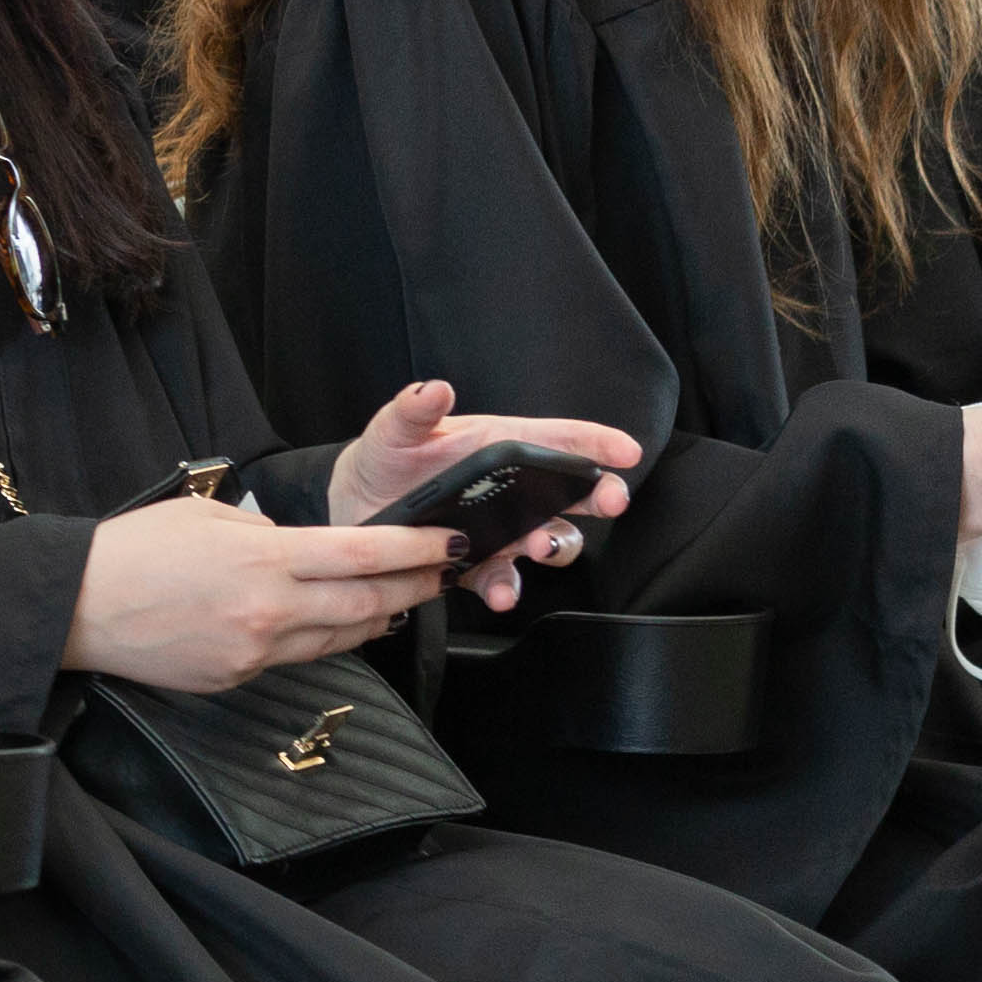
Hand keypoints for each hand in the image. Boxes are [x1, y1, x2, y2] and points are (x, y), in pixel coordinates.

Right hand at [65, 496, 456, 690]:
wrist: (78, 606)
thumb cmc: (132, 549)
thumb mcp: (202, 516)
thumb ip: (260, 532)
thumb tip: (294, 548)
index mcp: (262, 558)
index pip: (362, 554)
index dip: (414, 551)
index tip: (448, 542)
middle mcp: (270, 609)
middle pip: (368, 601)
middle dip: (414, 587)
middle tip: (443, 574)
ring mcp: (256, 650)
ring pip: (341, 635)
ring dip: (377, 615)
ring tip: (400, 599)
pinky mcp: (238, 677)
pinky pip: (297, 656)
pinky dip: (324, 637)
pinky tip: (334, 625)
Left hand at [318, 384, 638, 607]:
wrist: (354, 502)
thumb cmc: (387, 455)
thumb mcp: (394, 429)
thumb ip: (412, 409)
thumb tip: (433, 389)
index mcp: (501, 447)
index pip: (559, 440)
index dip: (597, 442)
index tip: (627, 450)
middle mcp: (513, 492)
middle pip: (571, 495)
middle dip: (598, 497)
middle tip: (609, 500)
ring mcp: (501, 531)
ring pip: (549, 542)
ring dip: (554, 546)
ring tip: (540, 547)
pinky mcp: (477, 565)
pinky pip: (502, 579)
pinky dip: (505, 588)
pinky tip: (501, 593)